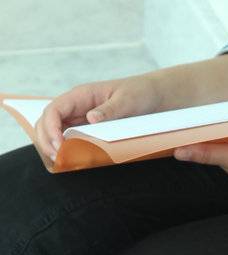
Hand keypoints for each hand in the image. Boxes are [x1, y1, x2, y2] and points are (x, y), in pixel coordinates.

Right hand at [34, 74, 163, 166]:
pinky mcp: (87, 130)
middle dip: (46, 140)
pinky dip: (64, 150)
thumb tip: (90, 118)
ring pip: (54, 132)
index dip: (50, 127)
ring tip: (60, 162)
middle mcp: (76, 107)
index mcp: (82, 95)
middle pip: (47, 122)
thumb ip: (110, 109)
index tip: (58, 145)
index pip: (54, 109)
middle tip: (57, 159)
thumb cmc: (140, 93)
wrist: (154, 96)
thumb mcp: (128, 99)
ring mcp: (80, 119)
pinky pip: (68, 140)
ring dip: (52, 147)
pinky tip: (69, 161)